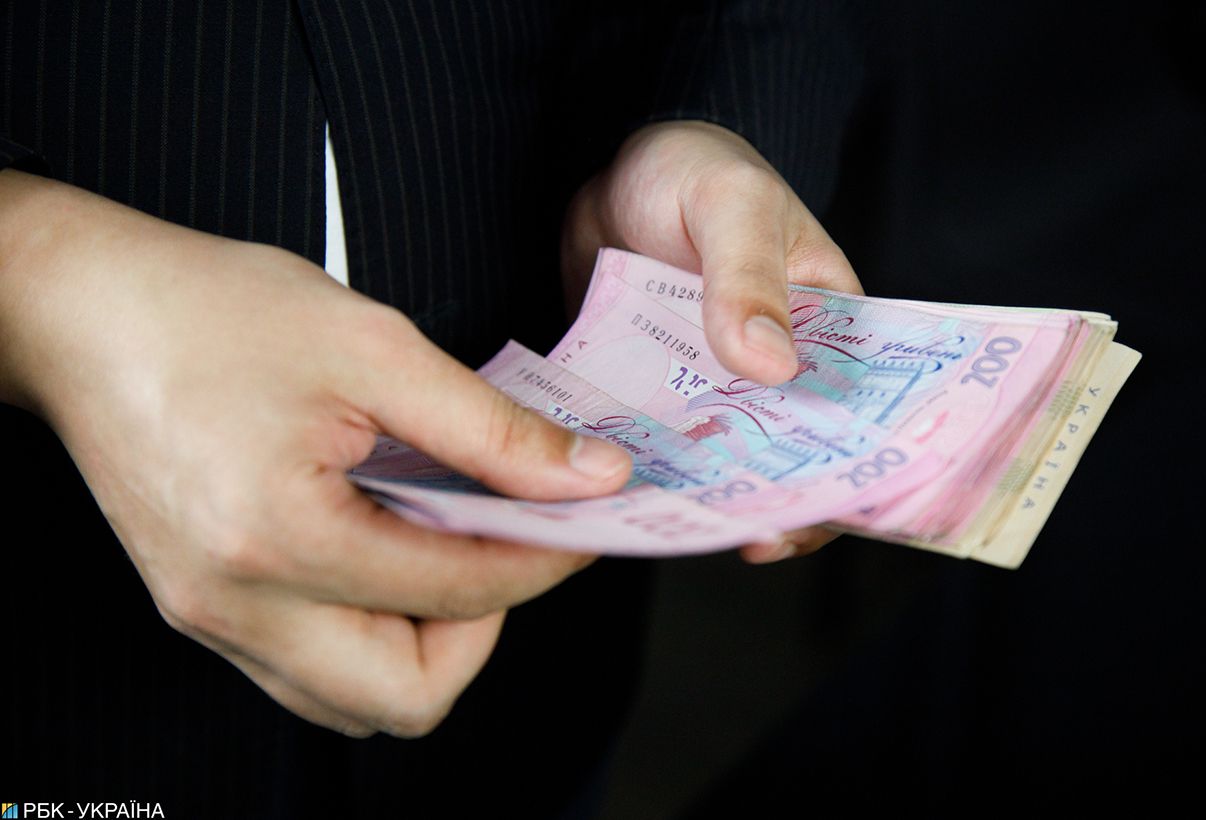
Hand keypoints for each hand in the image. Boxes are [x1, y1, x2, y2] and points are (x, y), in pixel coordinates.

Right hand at [0, 170, 631, 736]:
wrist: (84, 310)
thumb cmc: (213, 311)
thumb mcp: (374, 348)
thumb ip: (492, 429)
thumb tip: (589, 477)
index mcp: (279, 539)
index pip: (459, 594)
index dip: (545, 560)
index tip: (586, 519)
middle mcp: (236, 606)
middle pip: (406, 697)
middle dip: (482, 629)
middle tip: (505, 545)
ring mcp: (211, 618)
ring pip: (358, 698)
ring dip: (427, 637)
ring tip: (446, 542)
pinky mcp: (203, 608)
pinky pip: (311, 668)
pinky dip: (373, 627)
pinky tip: (389, 547)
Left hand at [561, 121, 862, 562]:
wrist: (611, 170)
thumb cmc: (693, 168)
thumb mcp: (731, 205)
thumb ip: (748, 277)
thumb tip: (772, 364)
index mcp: (828, 323)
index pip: (862, 407)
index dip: (855, 466)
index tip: (826, 508)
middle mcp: (779, 363)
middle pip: (795, 450)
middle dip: (782, 499)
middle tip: (755, 536)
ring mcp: (715, 383)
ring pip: (725, 457)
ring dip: (714, 494)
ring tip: (694, 527)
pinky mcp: (660, 391)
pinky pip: (664, 441)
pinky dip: (656, 470)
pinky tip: (638, 500)